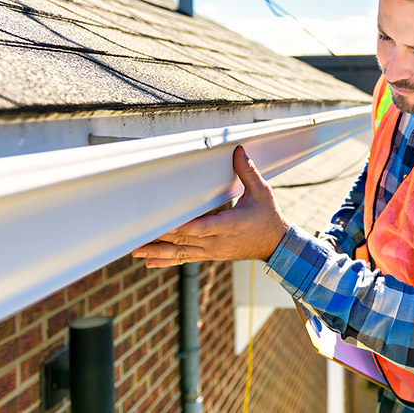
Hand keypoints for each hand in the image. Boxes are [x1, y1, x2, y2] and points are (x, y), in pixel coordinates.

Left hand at [132, 146, 289, 266]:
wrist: (276, 246)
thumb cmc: (269, 218)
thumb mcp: (262, 192)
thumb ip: (247, 172)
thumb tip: (238, 151)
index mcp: (231, 225)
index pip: (202, 227)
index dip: (182, 227)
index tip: (164, 225)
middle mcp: (218, 242)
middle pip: (185, 240)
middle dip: (161, 238)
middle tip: (138, 236)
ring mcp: (213, 251)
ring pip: (182, 252)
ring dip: (159, 252)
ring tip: (137, 252)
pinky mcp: (211, 255)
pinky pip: (186, 259)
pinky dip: (168, 261)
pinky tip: (150, 263)